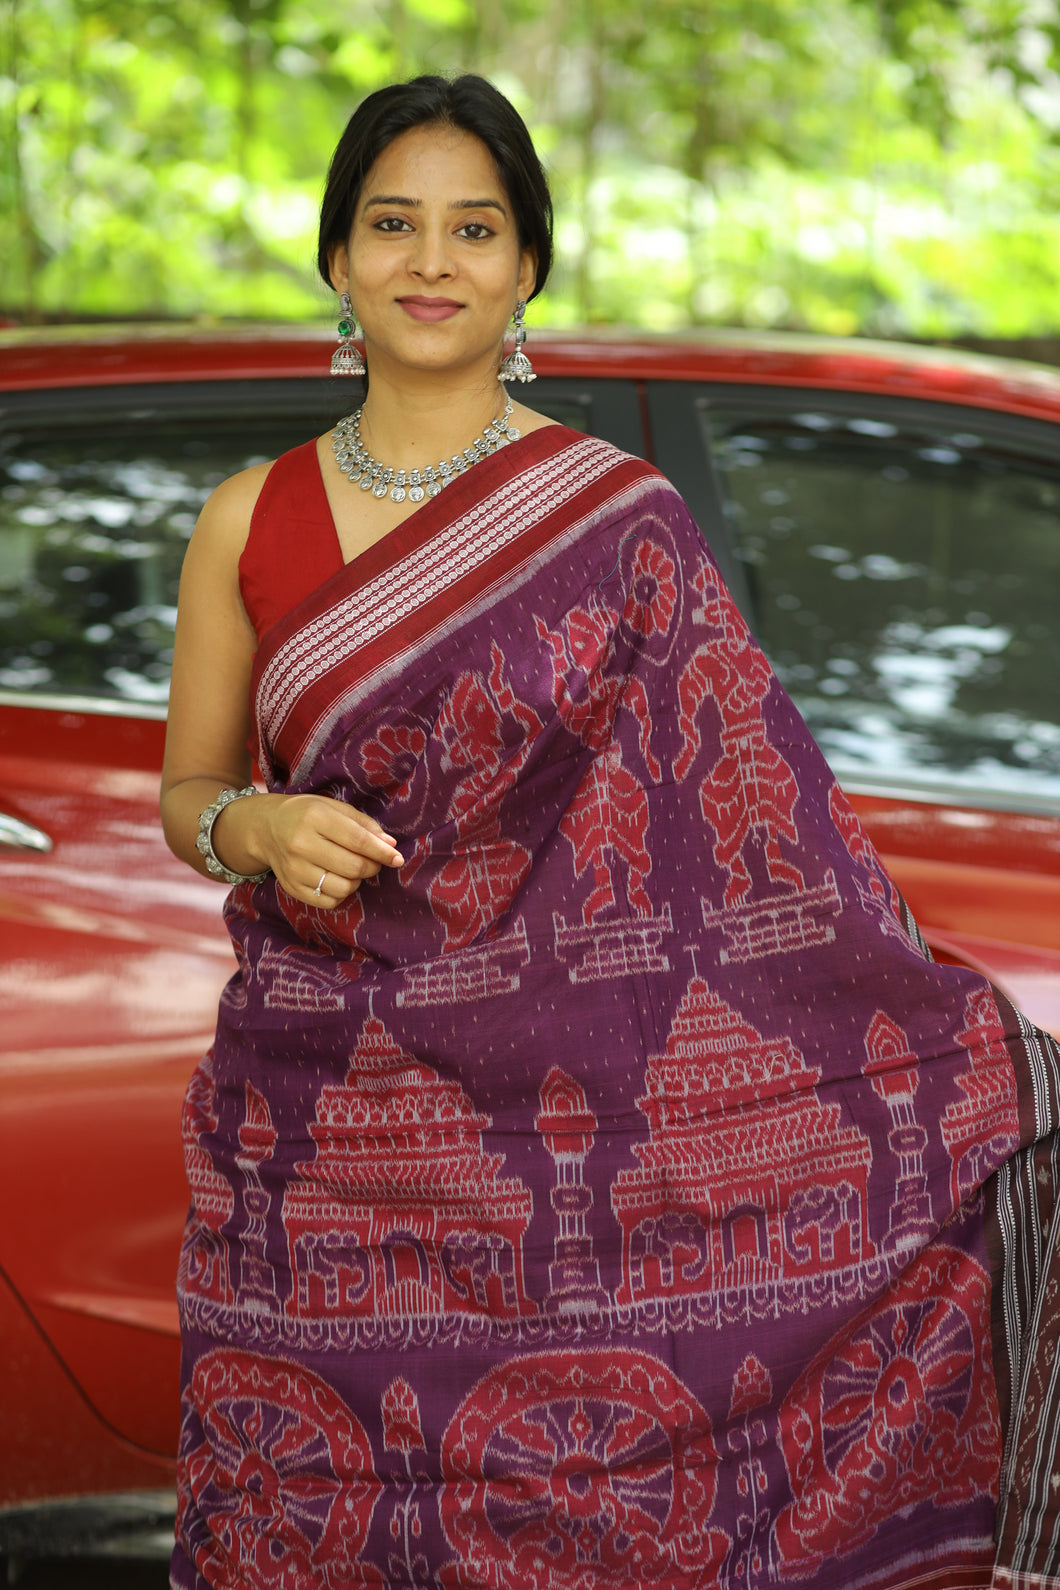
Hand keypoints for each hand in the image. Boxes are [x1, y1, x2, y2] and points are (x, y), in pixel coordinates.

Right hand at [216, 792, 403, 908]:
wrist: (266, 828)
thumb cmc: (307, 814)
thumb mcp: (334, 808)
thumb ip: (365, 825)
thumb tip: (391, 846)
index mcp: (314, 817)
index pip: (357, 840)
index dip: (382, 852)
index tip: (397, 858)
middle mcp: (301, 844)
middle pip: (353, 867)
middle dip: (372, 866)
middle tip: (372, 861)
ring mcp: (294, 869)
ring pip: (344, 888)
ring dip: (357, 881)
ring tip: (351, 868)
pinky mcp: (291, 887)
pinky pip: (329, 901)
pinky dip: (341, 894)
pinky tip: (336, 878)